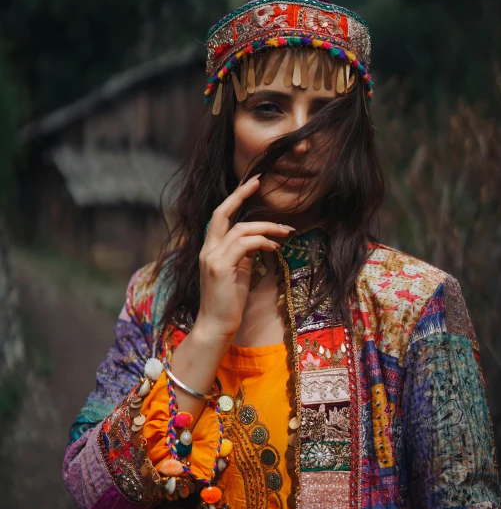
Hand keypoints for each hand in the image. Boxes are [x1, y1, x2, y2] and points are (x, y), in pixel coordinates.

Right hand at [195, 175, 293, 340]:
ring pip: (240, 229)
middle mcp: (207, 250)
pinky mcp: (220, 267)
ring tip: (285, 232)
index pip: (220, 216)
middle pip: (221, 213)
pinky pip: (245, 245)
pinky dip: (262, 242)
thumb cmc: (228, 302)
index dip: (234, 198)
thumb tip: (259, 240)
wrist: (216, 326)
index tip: (251, 184)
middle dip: (240, 194)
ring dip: (266, 227)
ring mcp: (212, 258)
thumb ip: (244, 254)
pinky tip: (275, 247)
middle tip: (259, 182)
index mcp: (210, 249)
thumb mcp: (238, 272)